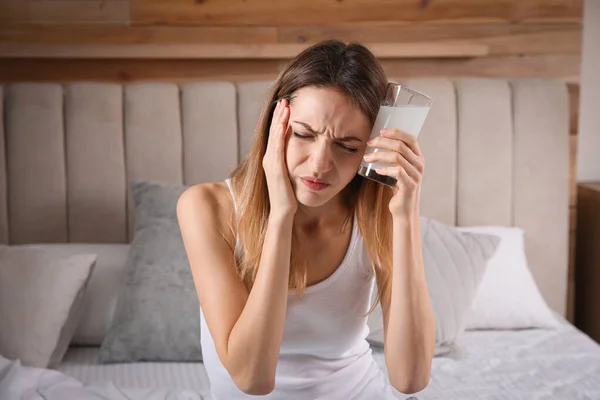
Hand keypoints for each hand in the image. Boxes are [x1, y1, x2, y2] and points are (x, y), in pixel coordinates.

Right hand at [262, 99, 297, 216]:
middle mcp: (269, 158)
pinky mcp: (274, 167)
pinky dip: (280, 133)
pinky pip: (278, 146)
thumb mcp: (292, 176)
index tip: (288, 106)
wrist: (282, 212)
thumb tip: (303, 156)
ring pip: (275, 136)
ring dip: (279, 119)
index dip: (280, 120)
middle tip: (286, 99)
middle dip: (279, 115)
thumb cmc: (289, 196)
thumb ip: (293, 165)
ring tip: (285, 105)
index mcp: (273, 159)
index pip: (276, 135)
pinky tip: (285, 122)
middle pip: (274, 131)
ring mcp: (270, 162)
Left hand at [362, 128, 424, 216]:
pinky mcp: (409, 185)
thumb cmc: (399, 189)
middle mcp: (419, 164)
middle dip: (383, 142)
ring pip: (397, 157)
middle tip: (369, 143)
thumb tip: (378, 142)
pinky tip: (377, 170)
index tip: (381, 131)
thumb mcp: (399, 170)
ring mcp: (416, 175)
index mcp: (418, 158)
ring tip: (367, 158)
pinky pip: (397, 172)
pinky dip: (385, 169)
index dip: (396, 132)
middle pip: (401, 146)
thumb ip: (395, 157)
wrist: (404, 211)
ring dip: (379, 155)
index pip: (411, 139)